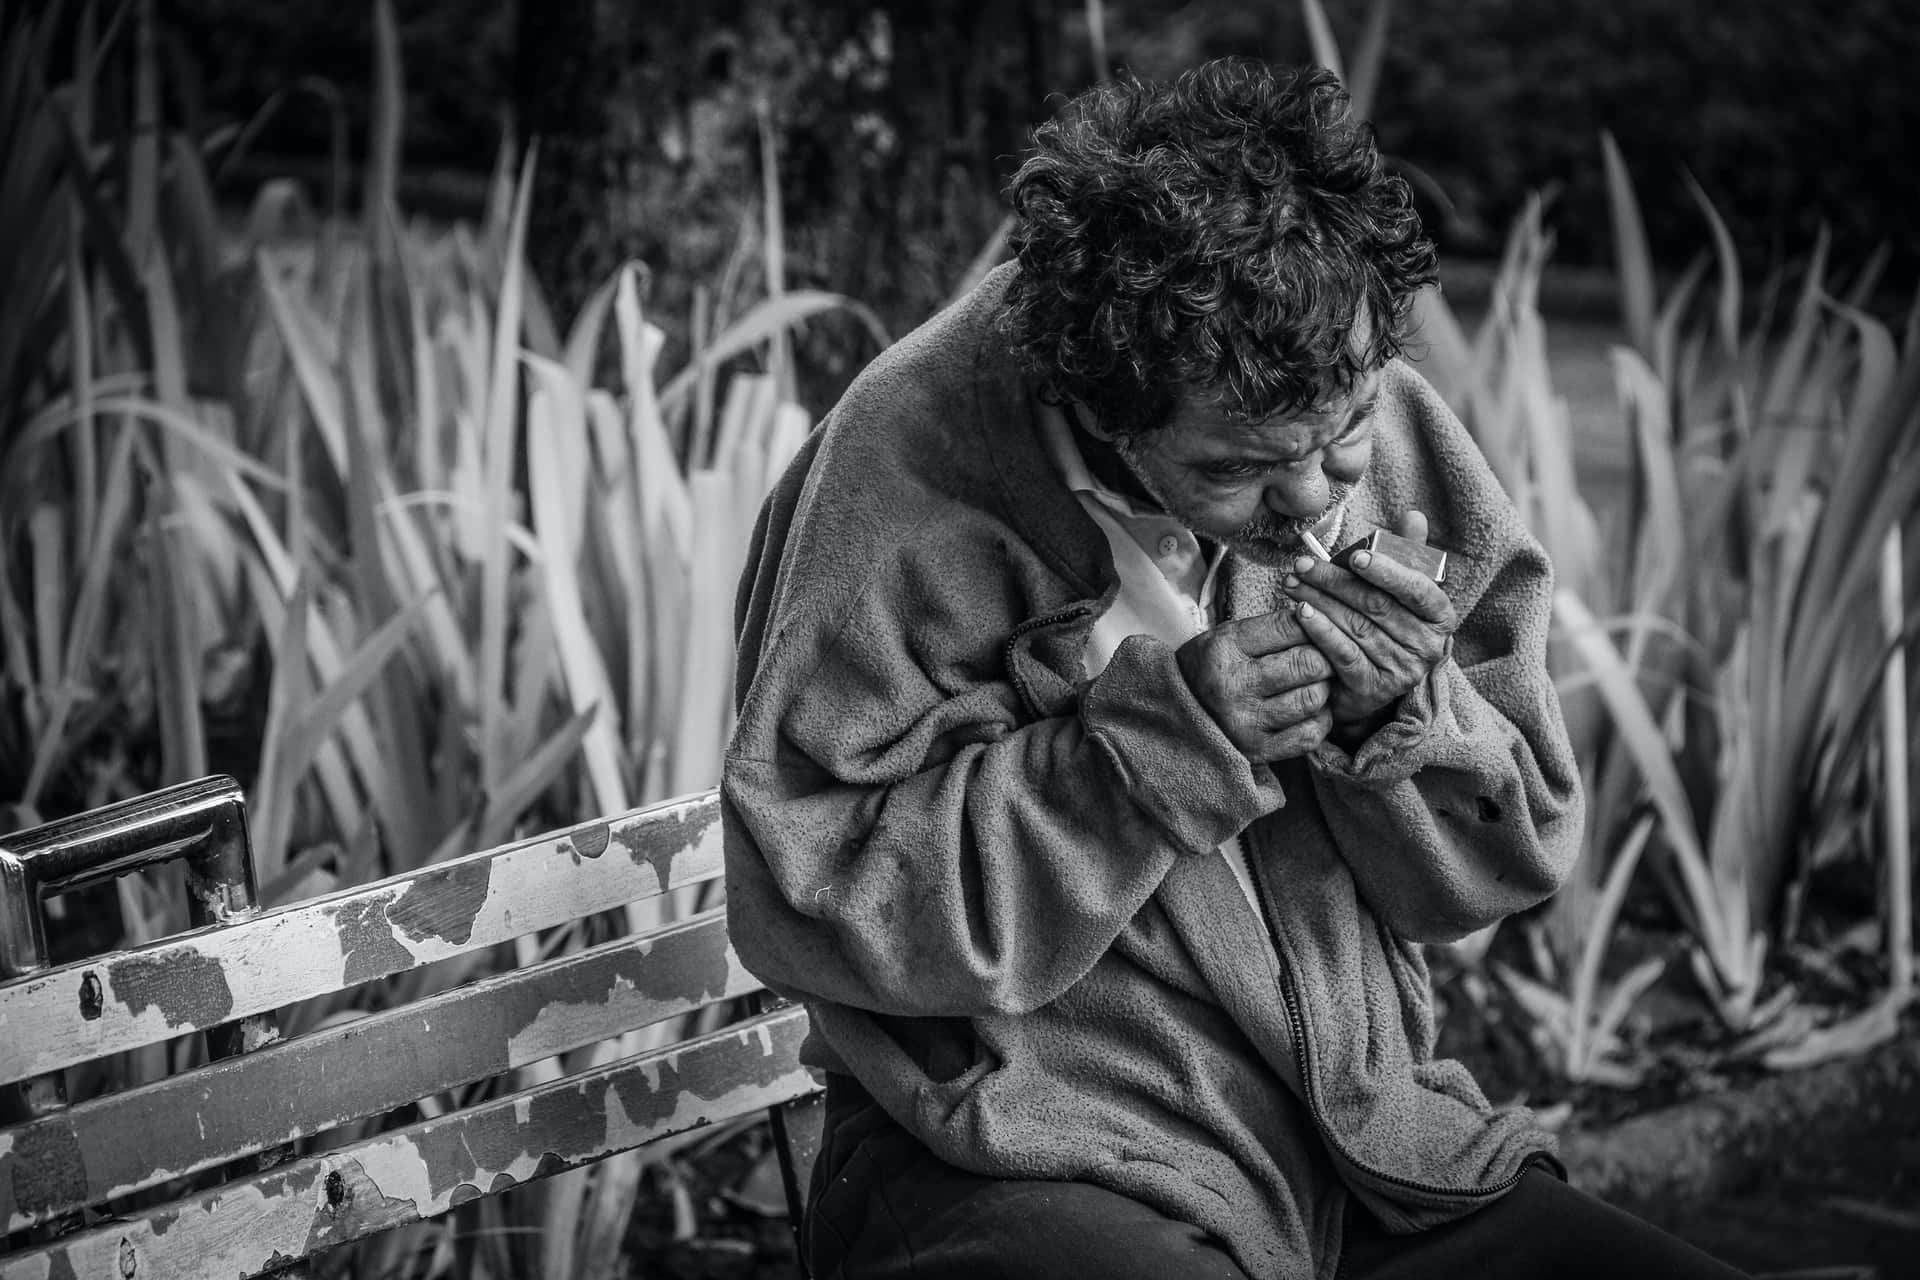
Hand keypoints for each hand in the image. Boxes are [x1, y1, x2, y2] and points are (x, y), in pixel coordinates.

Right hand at [1175, 606, 1334, 762]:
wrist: (1175, 715)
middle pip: (1308, 663)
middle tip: (1318, 659)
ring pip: (1313, 698)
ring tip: (1310, 684)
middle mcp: (1233, 687)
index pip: (1290, 627)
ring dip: (1322, 689)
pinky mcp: (1258, 750)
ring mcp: (1246, 722)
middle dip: (1323, 658)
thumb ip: (1272, 627)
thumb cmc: (1210, 668)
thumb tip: (1320, 620)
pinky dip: (1319, 720)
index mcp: (1224, 649)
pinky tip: (1307, 711)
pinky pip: (1310, 734)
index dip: (1312, 626)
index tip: (1313, 630)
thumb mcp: (1228, 637)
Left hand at [1282, 510, 1458, 732]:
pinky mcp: (1374, 689)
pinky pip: (1343, 654)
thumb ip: (1407, 554)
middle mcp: (1428, 646)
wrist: (1372, 681)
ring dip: (1319, 601)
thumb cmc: (1386, 624)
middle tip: (1302, 565)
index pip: (1419, 589)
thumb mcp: (1399, 590)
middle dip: (1335, 581)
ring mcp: (1402, 671)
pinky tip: (1300, 613)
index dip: (1387, 572)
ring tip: (1292, 584)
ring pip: (1356, 627)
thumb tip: (1414, 515)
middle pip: (1377, 605)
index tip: (1355, 556)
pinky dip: (1319, 631)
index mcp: (1440, 616)